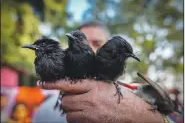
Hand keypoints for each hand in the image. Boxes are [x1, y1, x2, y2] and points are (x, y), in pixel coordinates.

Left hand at [40, 79, 164, 122]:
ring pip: (69, 112)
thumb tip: (72, 87)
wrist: (135, 112)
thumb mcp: (105, 85)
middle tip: (77, 98)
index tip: (42, 82)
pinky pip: (74, 121)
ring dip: (72, 109)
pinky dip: (76, 117)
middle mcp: (90, 99)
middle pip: (66, 100)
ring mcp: (90, 113)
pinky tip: (86, 114)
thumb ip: (89, 84)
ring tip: (83, 106)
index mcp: (94, 86)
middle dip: (68, 99)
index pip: (68, 83)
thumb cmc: (121, 96)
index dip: (54, 83)